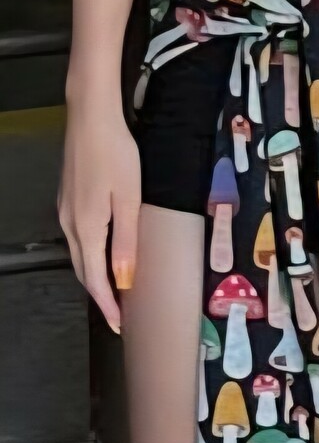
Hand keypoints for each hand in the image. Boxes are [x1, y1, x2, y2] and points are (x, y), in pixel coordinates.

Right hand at [57, 102, 141, 333]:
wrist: (91, 117)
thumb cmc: (115, 154)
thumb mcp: (128, 199)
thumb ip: (126, 241)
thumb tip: (124, 279)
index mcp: (86, 228)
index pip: (95, 279)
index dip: (107, 305)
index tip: (119, 325)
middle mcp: (70, 224)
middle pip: (83, 270)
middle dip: (99, 295)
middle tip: (118, 315)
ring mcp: (65, 210)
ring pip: (79, 254)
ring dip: (94, 275)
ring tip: (113, 290)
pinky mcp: (68, 198)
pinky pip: (78, 238)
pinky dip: (89, 255)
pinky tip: (103, 254)